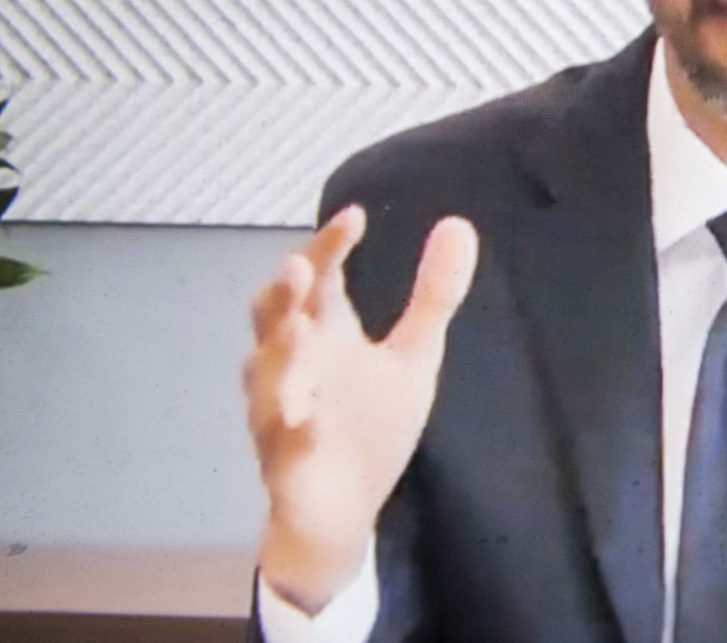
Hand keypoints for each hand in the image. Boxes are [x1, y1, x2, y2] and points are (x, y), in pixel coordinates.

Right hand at [242, 204, 477, 611]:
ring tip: (301, 330)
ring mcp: (283, 413)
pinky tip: (310, 423)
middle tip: (300, 266)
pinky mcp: (287, 463)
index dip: (329, 247)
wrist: (343, 509)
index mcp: (323, 333)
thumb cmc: (368, 424)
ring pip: (267, 379)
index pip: (319, 278)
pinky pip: (285, 447)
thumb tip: (459, 224)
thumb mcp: (412, 356)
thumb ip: (433, 296)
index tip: (354, 217)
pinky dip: (295, 433)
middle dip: (283, 294)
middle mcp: (293, 365)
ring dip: (281, 354)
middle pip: (274, 318)